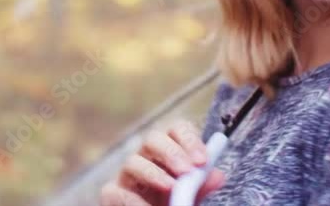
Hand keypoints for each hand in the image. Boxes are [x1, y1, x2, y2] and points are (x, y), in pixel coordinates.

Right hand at [99, 118, 225, 205]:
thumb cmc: (170, 203)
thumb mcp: (190, 196)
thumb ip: (201, 186)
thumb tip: (218, 175)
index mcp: (168, 152)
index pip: (176, 130)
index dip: (189, 139)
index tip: (202, 160)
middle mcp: (145, 157)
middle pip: (152, 139)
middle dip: (170, 152)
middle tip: (187, 171)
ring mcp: (126, 175)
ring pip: (132, 162)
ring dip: (153, 174)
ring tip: (171, 188)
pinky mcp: (112, 194)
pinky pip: (115, 191)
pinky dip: (132, 200)